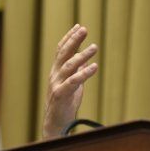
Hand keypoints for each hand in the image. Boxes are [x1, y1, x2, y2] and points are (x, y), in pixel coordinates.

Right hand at [43, 24, 97, 138]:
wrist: (57, 124)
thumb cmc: (66, 104)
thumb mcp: (74, 84)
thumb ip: (78, 71)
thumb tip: (86, 59)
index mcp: (57, 71)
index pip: (61, 50)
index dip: (69, 38)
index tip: (79, 26)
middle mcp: (54, 75)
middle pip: (63, 54)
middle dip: (74, 40)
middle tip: (84, 29)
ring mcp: (56, 84)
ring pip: (68, 66)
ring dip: (82, 55)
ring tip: (95, 47)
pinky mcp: (61, 95)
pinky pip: (73, 82)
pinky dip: (84, 73)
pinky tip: (94, 66)